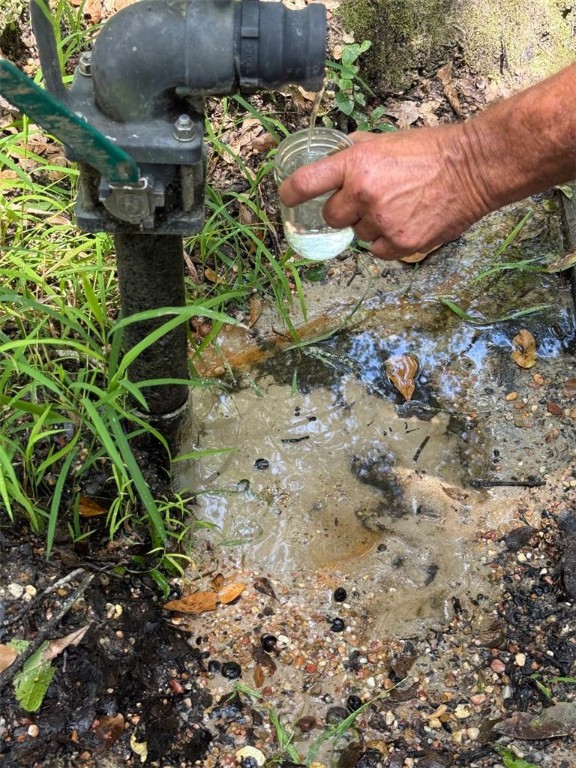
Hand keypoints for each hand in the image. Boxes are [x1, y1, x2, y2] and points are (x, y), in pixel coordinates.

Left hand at [279, 125, 489, 259]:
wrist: (474, 168)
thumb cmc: (433, 150)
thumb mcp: (388, 139)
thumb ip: (358, 150)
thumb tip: (336, 154)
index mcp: (356, 164)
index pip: (304, 183)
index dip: (289, 193)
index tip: (287, 198)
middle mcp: (363, 194)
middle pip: (330, 217)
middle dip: (343, 211)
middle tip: (367, 201)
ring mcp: (382, 222)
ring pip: (357, 235)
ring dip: (369, 226)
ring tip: (397, 208)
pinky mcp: (401, 244)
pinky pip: (377, 251)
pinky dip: (387, 242)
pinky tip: (405, 223)